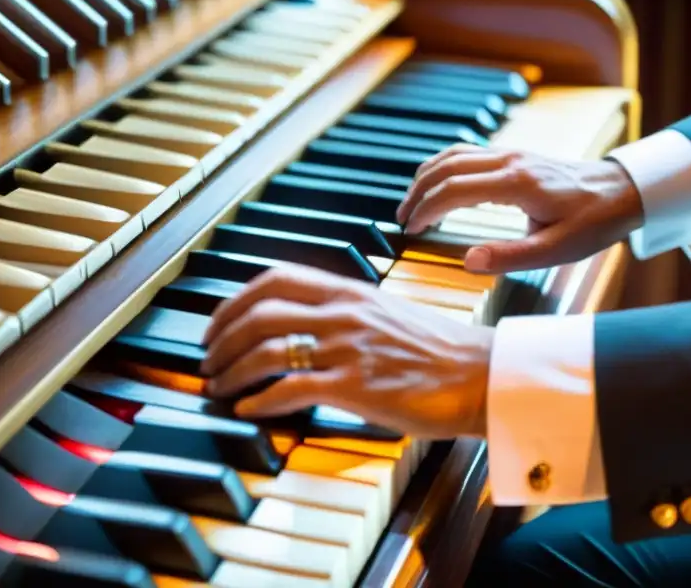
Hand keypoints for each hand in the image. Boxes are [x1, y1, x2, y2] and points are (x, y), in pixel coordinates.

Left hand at [201, 264, 492, 437]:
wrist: (483, 374)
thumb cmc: (441, 350)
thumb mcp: (388, 314)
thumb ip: (347, 313)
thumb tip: (308, 324)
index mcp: (351, 291)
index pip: (276, 279)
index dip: (234, 301)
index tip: (217, 324)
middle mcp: (344, 313)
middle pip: (260, 312)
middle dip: (221, 337)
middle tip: (207, 359)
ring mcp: (349, 348)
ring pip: (267, 350)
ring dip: (232, 371)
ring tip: (218, 388)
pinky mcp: (356, 386)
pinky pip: (291, 389)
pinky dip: (259, 400)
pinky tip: (247, 410)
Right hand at [396, 144, 643, 272]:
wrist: (622, 191)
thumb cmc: (593, 222)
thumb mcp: (557, 249)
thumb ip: (510, 256)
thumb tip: (468, 261)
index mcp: (516, 183)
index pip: (453, 190)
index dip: (425, 210)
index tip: (411, 230)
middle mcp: (509, 161)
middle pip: (445, 167)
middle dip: (417, 192)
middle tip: (402, 220)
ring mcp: (511, 153)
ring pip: (454, 154)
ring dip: (427, 176)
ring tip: (412, 203)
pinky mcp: (515, 155)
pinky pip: (468, 153)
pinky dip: (444, 167)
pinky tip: (438, 184)